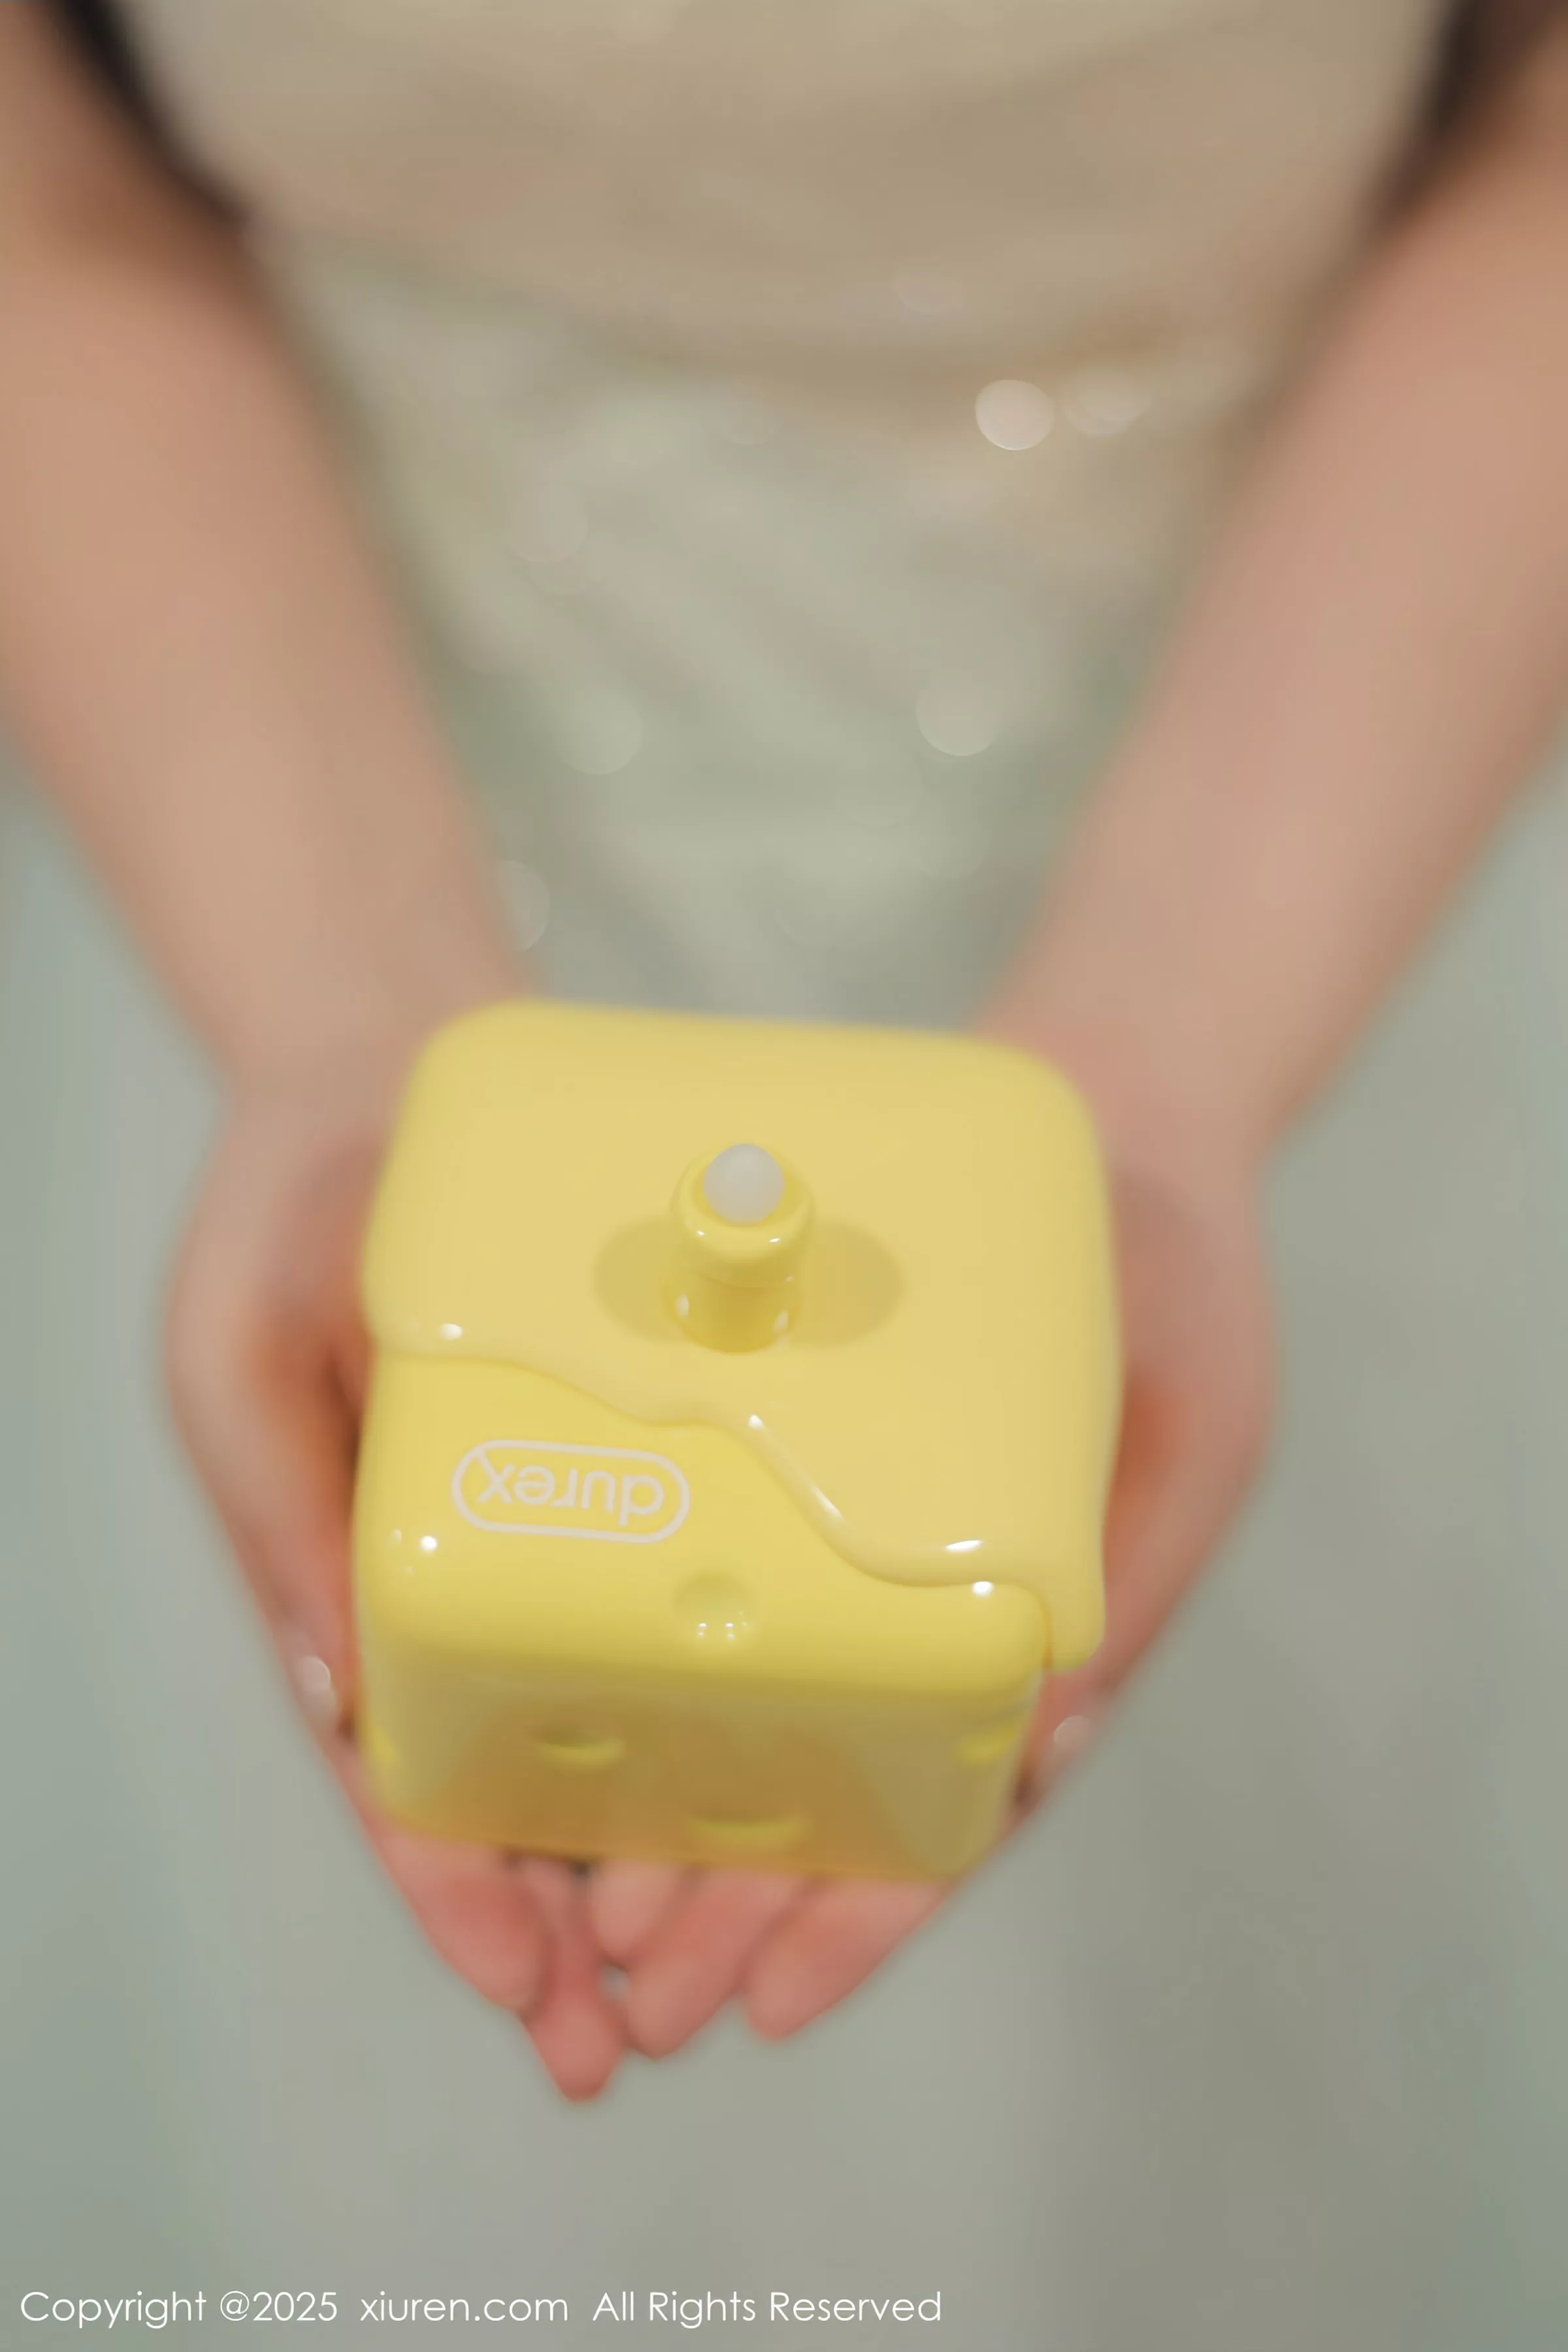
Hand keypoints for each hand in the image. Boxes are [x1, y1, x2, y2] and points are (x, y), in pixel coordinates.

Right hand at [165, 1040, 626, 2101]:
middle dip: (558, 1915)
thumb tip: (336, 1696)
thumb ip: (283, 1512)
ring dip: (637, 1838)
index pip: (396, 1767)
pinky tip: (765, 1759)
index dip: (447, 1889)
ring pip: (595, 1715)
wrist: (391, 1062)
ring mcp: (539, 1516)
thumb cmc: (294, 1205)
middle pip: (506, 1777)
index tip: (517, 1989)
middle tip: (627, 2033)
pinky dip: (696, 1689)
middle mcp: (453, 1564)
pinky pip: (667, 1590)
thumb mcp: (247, 1351)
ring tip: (705, 1958)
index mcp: (350, 1565)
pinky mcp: (620, 1453)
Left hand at [591, 1104, 1273, 2054]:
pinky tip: (569, 1708)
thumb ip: (1121, 1583)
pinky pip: (717, 1577)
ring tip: (581, 1912)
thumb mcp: (1189, 1438)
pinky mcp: (795, 1460)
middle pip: (827, 1792)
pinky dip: (653, 1657)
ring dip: (679, 1817)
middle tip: (625, 1990)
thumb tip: (1042, 1744)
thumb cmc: (1173, 1294)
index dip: (862, 1918)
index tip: (769, 2001)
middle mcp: (932, 1607)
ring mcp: (859, 1540)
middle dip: (734, 1903)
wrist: (1113, 1123)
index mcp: (1037, 1634)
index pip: (946, 1814)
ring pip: (756, 1709)